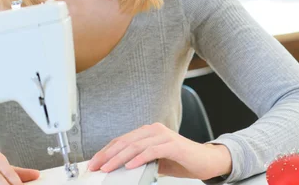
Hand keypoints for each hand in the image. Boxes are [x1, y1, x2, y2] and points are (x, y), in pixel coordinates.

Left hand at [88, 123, 231, 180]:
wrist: (205, 161)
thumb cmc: (179, 160)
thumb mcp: (154, 161)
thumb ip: (138, 161)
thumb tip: (116, 169)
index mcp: (148, 132)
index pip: (122, 140)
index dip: (106, 151)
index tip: (93, 162)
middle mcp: (154, 130)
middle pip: (126, 141)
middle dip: (108, 155)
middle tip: (96, 166)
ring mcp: (164, 136)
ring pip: (136, 145)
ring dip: (120, 158)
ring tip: (108, 168)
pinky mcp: (173, 145)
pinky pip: (153, 150)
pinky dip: (140, 158)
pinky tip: (131, 165)